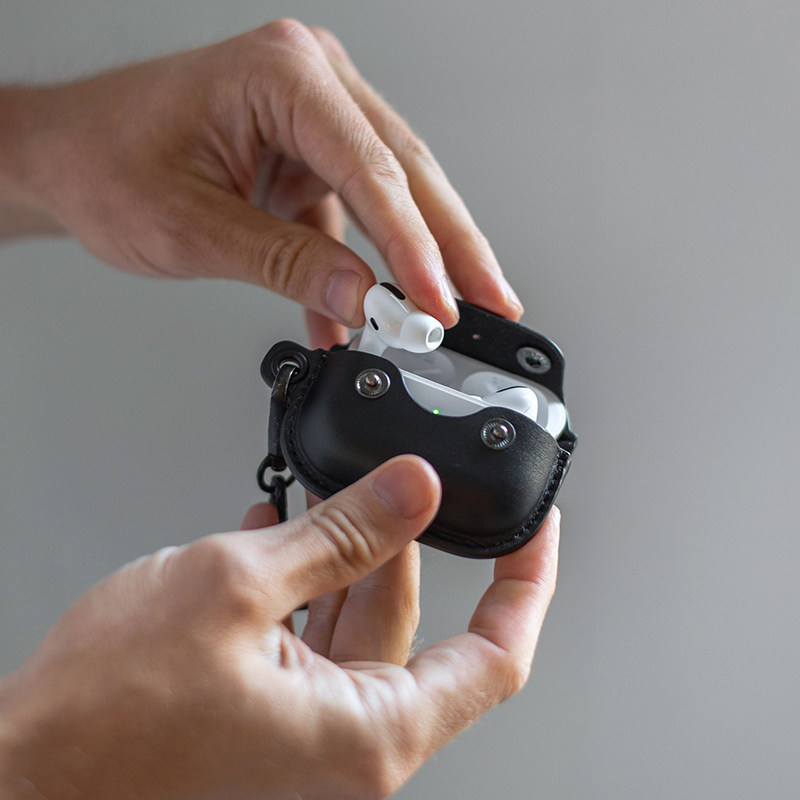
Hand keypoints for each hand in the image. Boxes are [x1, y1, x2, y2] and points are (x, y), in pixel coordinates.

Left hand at [0, 20, 522, 327]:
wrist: (67, 156)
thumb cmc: (107, 162)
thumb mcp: (194, 227)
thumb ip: (288, 265)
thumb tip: (364, 300)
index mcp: (280, 74)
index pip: (373, 169)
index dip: (415, 246)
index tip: (440, 304)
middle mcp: (308, 82)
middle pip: (406, 172)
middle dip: (452, 246)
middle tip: (493, 301)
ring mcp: (312, 118)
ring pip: (392, 193)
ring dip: (419, 258)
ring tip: (451, 309)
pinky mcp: (307, 155)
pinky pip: (352, 216)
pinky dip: (361, 268)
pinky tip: (363, 315)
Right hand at [0, 456, 558, 798]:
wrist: (21, 771)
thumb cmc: (106, 717)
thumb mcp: (239, 587)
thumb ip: (342, 535)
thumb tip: (414, 492)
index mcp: (369, 733)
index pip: (495, 656)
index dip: (526, 584)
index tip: (535, 530)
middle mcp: (348, 742)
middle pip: (407, 618)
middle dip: (396, 540)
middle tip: (385, 481)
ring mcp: (306, 728)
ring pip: (354, 619)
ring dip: (340, 552)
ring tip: (317, 496)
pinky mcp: (267, 710)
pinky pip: (309, 634)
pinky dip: (302, 581)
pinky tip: (277, 529)